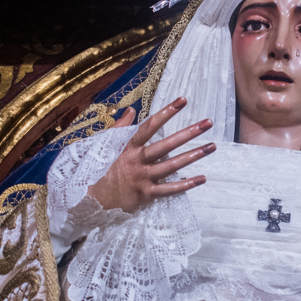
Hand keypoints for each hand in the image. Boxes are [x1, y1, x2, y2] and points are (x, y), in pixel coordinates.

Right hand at [87, 97, 213, 213]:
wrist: (88, 199)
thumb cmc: (97, 170)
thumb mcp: (104, 145)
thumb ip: (120, 127)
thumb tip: (131, 110)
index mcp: (128, 146)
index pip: (150, 125)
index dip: (167, 112)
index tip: (183, 101)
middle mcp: (137, 160)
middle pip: (167, 144)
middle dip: (188, 133)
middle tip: (207, 123)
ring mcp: (142, 177)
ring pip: (172, 165)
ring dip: (193, 156)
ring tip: (211, 147)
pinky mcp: (145, 194)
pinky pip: (169, 190)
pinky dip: (186, 185)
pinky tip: (202, 178)